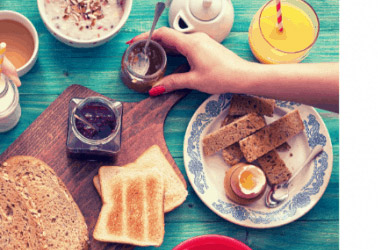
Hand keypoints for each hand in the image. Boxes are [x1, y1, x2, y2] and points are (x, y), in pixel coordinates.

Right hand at [127, 27, 254, 95]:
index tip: (134, 41)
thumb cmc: (223, 76)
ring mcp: (201, 41)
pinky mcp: (205, 47)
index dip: (146, 36)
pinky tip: (169, 58)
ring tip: (151, 55)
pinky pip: (185, 44)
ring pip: (176, 40)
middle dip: (152, 42)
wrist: (243, 76)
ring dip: (163, 46)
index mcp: (190, 43)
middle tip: (139, 50)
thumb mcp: (194, 81)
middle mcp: (195, 38)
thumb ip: (173, 82)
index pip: (162, 34)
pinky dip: (174, 49)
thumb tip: (156, 88)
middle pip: (168, 36)